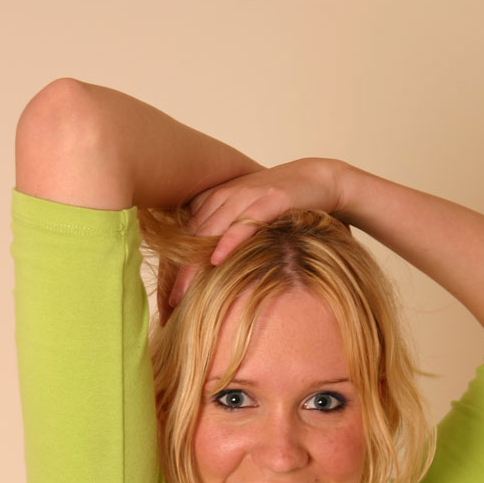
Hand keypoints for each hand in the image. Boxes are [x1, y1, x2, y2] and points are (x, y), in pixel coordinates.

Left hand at [167, 158, 342, 306]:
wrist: (317, 178)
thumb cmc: (279, 204)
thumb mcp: (245, 217)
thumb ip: (223, 233)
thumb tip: (206, 271)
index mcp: (213, 199)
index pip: (185, 236)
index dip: (172, 267)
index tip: (166, 299)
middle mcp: (225, 194)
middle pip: (191, 237)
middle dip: (177, 272)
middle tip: (167, 304)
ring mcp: (247, 195)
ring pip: (211, 231)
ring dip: (194, 265)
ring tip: (181, 294)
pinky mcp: (271, 199)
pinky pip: (246, 222)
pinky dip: (230, 240)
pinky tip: (217, 260)